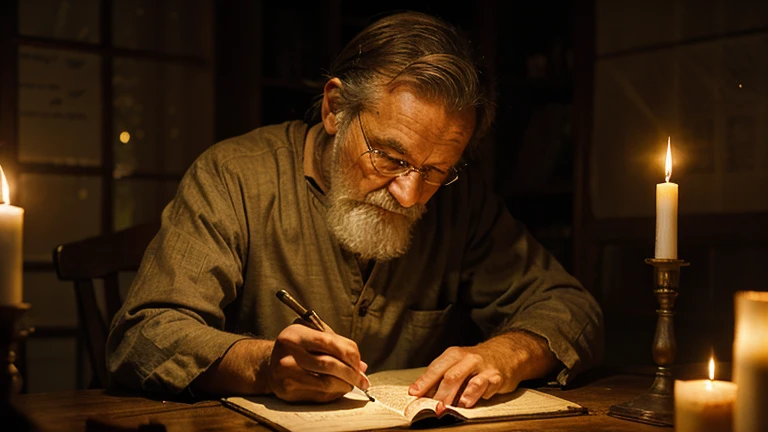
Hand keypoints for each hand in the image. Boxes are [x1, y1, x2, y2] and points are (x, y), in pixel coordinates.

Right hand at [266, 323, 368, 401]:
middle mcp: (289, 353)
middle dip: (352, 373)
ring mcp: (286, 374)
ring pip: (326, 383)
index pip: (330, 342)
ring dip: (345, 385)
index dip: (350, 354)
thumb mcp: (312, 336)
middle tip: (363, 380)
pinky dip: (335, 393)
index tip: (359, 363)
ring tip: (353, 384)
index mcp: (296, 334)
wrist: (269, 365)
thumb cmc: (297, 348)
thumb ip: (337, 346)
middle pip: (329, 365)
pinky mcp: (288, 391)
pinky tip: (339, 389)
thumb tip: (362, 366)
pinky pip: (319, 395)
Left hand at [408, 331, 557, 408]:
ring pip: (468, 383)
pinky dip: (475, 396)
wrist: (506, 353)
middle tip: (431, 408)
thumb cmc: (476, 362)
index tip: (414, 393)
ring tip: (448, 408)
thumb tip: (421, 393)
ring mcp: (483, 367)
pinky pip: (485, 388)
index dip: (424, 382)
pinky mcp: (497, 377)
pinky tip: (468, 402)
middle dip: (439, 394)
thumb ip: (441, 377)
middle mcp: (468, 359)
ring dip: (457, 398)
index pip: (435, 368)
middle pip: (450, 377)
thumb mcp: (457, 363)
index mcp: (454, 355)